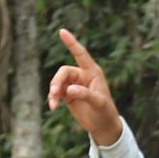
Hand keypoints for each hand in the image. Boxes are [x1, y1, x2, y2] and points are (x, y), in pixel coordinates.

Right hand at [48, 29, 124, 146]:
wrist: (103, 126)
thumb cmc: (105, 112)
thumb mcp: (98, 103)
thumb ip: (85, 94)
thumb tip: (70, 89)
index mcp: (93, 72)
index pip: (80, 54)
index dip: (71, 43)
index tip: (62, 31)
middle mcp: (82, 76)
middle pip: (64, 71)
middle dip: (57, 81)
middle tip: (54, 93)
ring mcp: (74, 85)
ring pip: (57, 82)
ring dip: (53, 91)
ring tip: (53, 104)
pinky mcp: (68, 95)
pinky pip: (56, 92)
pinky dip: (53, 99)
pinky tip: (53, 107)